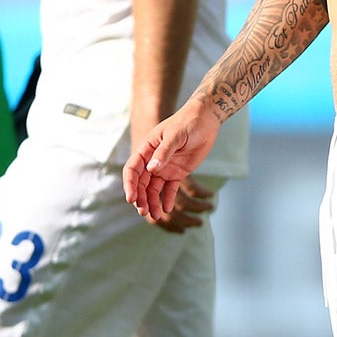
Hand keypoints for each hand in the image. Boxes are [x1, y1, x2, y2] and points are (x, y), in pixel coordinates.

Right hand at [123, 98, 220, 222]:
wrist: (206, 120)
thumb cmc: (189, 122)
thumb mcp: (175, 136)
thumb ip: (164, 152)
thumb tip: (151, 169)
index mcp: (147, 149)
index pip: (133, 169)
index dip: (130, 185)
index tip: (132, 199)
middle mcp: (152, 160)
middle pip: (141, 183)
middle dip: (141, 198)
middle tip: (144, 212)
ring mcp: (165, 167)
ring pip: (154, 189)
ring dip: (152, 202)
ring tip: (156, 215)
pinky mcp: (178, 173)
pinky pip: (170, 189)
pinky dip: (168, 199)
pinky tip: (168, 209)